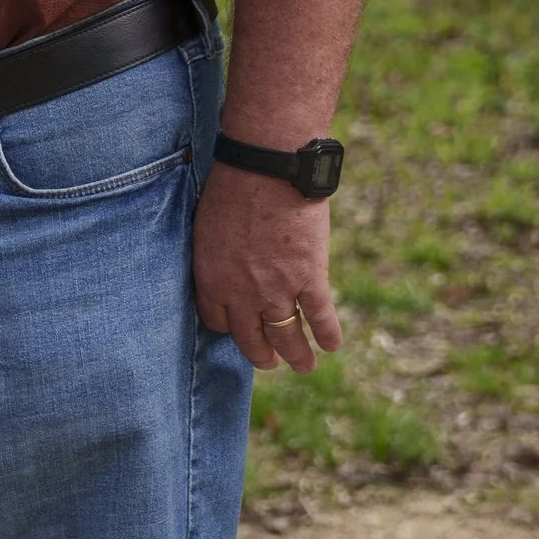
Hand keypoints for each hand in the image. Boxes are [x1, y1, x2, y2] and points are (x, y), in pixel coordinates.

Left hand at [192, 162, 341, 373]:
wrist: (267, 172)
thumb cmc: (232, 189)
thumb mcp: (206, 227)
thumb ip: (216, 255)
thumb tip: (223, 261)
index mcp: (211, 281)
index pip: (218, 322)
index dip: (230, 328)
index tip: (239, 329)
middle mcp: (242, 295)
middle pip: (250, 338)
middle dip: (261, 354)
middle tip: (270, 362)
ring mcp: (277, 291)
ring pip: (286, 336)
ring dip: (296, 355)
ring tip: (303, 366)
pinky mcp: (310, 279)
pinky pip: (320, 316)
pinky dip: (327, 334)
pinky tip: (332, 345)